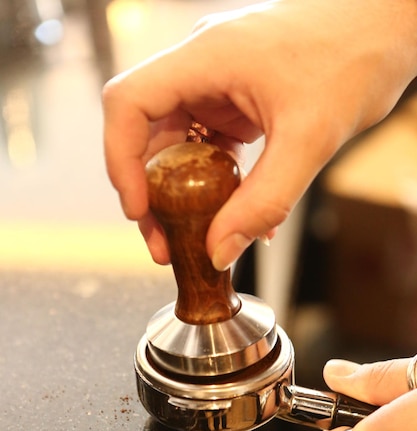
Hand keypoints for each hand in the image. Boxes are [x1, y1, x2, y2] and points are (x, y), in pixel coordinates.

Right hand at [103, 0, 416, 269]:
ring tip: (189, 237)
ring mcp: (217, 82)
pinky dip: (209, 181)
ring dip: (177, 192)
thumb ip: (263, 202)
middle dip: (150, 192)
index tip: (138, 209)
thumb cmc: (356, 55)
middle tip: (164, 241)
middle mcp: (202, 66)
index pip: (129, 103)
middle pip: (146, 131)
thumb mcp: (309, 140)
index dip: (121, 160)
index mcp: (207, 58)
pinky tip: (227, 213)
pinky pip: (206, 144)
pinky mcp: (236, 99)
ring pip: (174, 142)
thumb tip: (218, 252)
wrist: (389, 26)